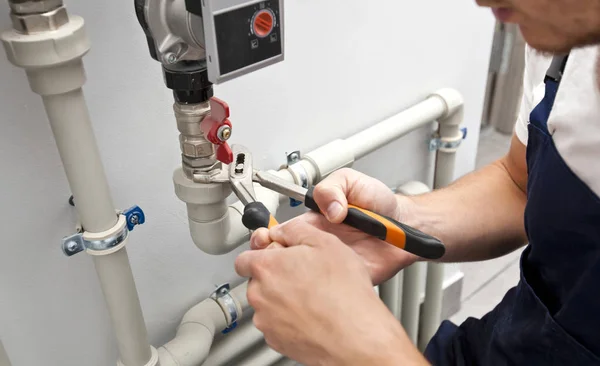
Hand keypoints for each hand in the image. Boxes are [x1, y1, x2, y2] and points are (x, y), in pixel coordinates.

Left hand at [236, 219, 426, 365]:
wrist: (355, 335)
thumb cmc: (344, 293)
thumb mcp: (325, 242)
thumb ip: (295, 230)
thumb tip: (283, 230)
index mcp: (266, 267)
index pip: (244, 258)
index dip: (262, 254)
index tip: (276, 256)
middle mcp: (259, 294)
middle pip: (257, 281)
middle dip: (275, 276)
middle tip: (303, 275)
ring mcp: (266, 320)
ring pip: (267, 304)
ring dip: (283, 299)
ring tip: (312, 296)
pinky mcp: (276, 341)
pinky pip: (277, 325)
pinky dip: (290, 319)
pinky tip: (312, 314)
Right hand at [252, 168, 418, 284]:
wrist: (407, 225)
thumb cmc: (380, 204)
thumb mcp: (352, 182)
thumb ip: (333, 188)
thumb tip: (328, 209)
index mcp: (314, 222)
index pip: (282, 232)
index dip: (268, 236)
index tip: (265, 238)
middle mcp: (318, 245)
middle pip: (284, 258)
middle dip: (271, 259)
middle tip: (274, 256)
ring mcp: (331, 263)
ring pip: (301, 277)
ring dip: (292, 275)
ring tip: (295, 267)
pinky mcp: (346, 279)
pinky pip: (328, 288)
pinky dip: (320, 289)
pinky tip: (318, 282)